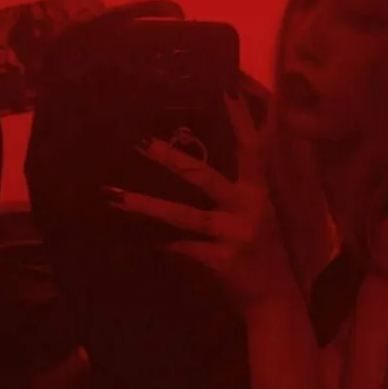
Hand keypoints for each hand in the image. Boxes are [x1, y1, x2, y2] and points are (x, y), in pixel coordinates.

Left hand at [109, 92, 295, 310]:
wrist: (274, 301)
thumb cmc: (261, 256)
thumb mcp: (257, 218)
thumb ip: (235, 194)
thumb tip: (192, 166)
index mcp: (258, 194)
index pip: (252, 149)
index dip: (241, 119)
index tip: (226, 87)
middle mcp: (249, 209)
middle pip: (205, 177)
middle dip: (170, 158)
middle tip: (138, 140)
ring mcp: (236, 235)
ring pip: (185, 216)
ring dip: (146, 206)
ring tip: (114, 195)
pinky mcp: (222, 261)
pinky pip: (182, 248)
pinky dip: (160, 245)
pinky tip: (138, 240)